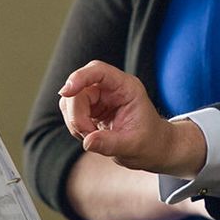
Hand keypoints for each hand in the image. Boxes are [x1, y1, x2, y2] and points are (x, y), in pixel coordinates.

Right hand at [58, 61, 203, 174]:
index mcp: (126, 87)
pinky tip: (91, 137)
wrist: (153, 148)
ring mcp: (99, 97)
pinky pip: (72, 112)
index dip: (79, 78)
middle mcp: (111, 88)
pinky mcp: (91, 108)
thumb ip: (111, 143)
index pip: (98, 71)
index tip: (66, 92)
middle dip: (77, 114)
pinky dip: (76, 126)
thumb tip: (88, 141)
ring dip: (75, 121)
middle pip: (79, 89)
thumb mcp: (133, 145)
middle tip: (88, 135)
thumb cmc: (149, 143)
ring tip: (93, 138)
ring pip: (71, 100)